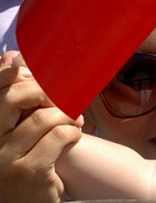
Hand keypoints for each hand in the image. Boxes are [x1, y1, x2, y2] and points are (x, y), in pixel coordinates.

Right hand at [0, 63, 82, 202]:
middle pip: (14, 96)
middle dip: (46, 91)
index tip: (33, 69)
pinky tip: (74, 136)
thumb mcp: (14, 128)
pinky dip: (72, 131)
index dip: (15, 71)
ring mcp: (4, 159)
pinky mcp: (27, 172)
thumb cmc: (24, 159)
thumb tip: (11, 57)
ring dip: (67, 114)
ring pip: (42, 117)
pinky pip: (57, 136)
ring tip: (76, 120)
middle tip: (63, 98)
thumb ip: (13, 98)